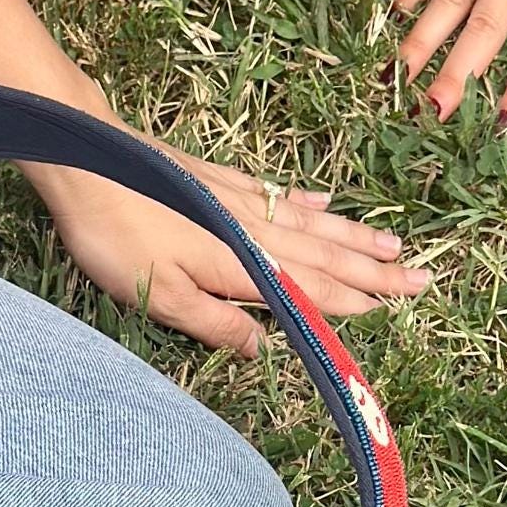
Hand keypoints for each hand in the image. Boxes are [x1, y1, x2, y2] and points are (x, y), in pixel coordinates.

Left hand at [34, 147, 430, 358]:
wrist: (86, 158)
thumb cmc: (115, 234)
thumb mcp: (158, 295)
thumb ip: (215, 322)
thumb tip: (263, 348)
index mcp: (244, 262)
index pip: (312, 286)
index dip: (354, 299)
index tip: (396, 304)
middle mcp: (254, 228)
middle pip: (326, 253)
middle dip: (375, 268)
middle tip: (421, 277)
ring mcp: (239, 199)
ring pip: (311, 223)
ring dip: (354, 237)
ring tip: (393, 245)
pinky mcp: (219, 179)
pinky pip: (278, 194)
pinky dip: (307, 201)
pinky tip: (324, 202)